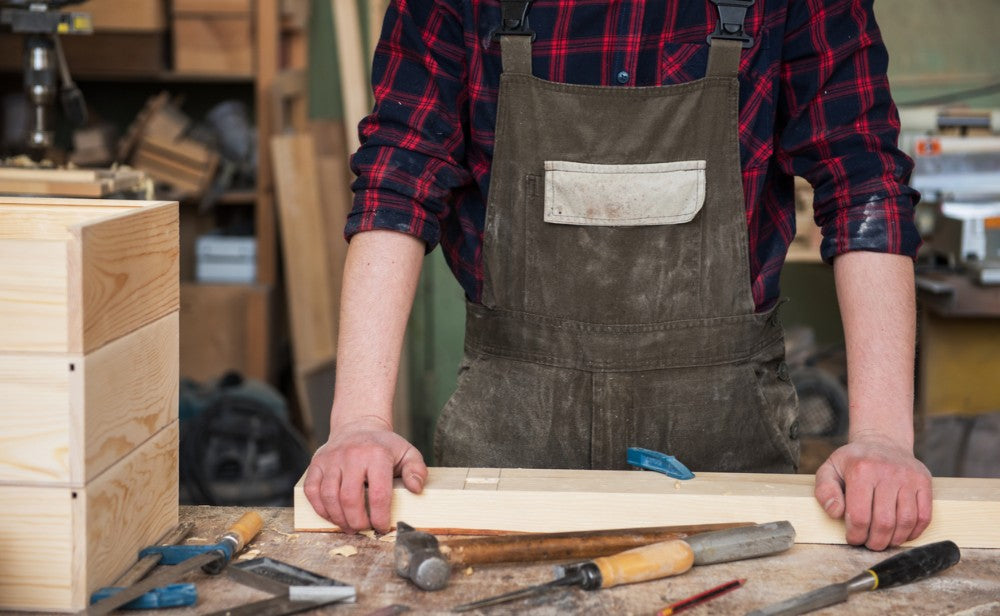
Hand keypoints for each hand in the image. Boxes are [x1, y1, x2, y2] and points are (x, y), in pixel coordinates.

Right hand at [303, 416, 426, 533]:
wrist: (358, 426)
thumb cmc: (383, 446)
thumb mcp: (407, 452)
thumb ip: (416, 470)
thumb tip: (416, 488)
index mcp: (377, 454)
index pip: (378, 494)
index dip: (380, 517)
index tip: (382, 527)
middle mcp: (352, 455)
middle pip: (350, 499)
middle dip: (357, 521)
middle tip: (364, 529)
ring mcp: (331, 459)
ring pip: (329, 497)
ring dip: (339, 519)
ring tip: (349, 526)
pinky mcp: (317, 463)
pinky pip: (312, 491)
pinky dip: (320, 508)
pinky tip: (333, 516)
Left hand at [814, 433, 932, 550]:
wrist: (882, 442)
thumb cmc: (853, 462)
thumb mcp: (830, 469)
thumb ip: (825, 491)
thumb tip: (836, 512)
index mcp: (861, 470)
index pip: (859, 516)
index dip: (856, 535)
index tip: (853, 538)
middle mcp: (887, 472)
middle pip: (884, 522)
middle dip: (875, 541)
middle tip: (869, 544)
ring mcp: (908, 477)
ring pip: (906, 521)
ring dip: (894, 539)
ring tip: (884, 540)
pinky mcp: (924, 482)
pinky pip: (924, 516)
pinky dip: (914, 532)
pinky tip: (902, 534)